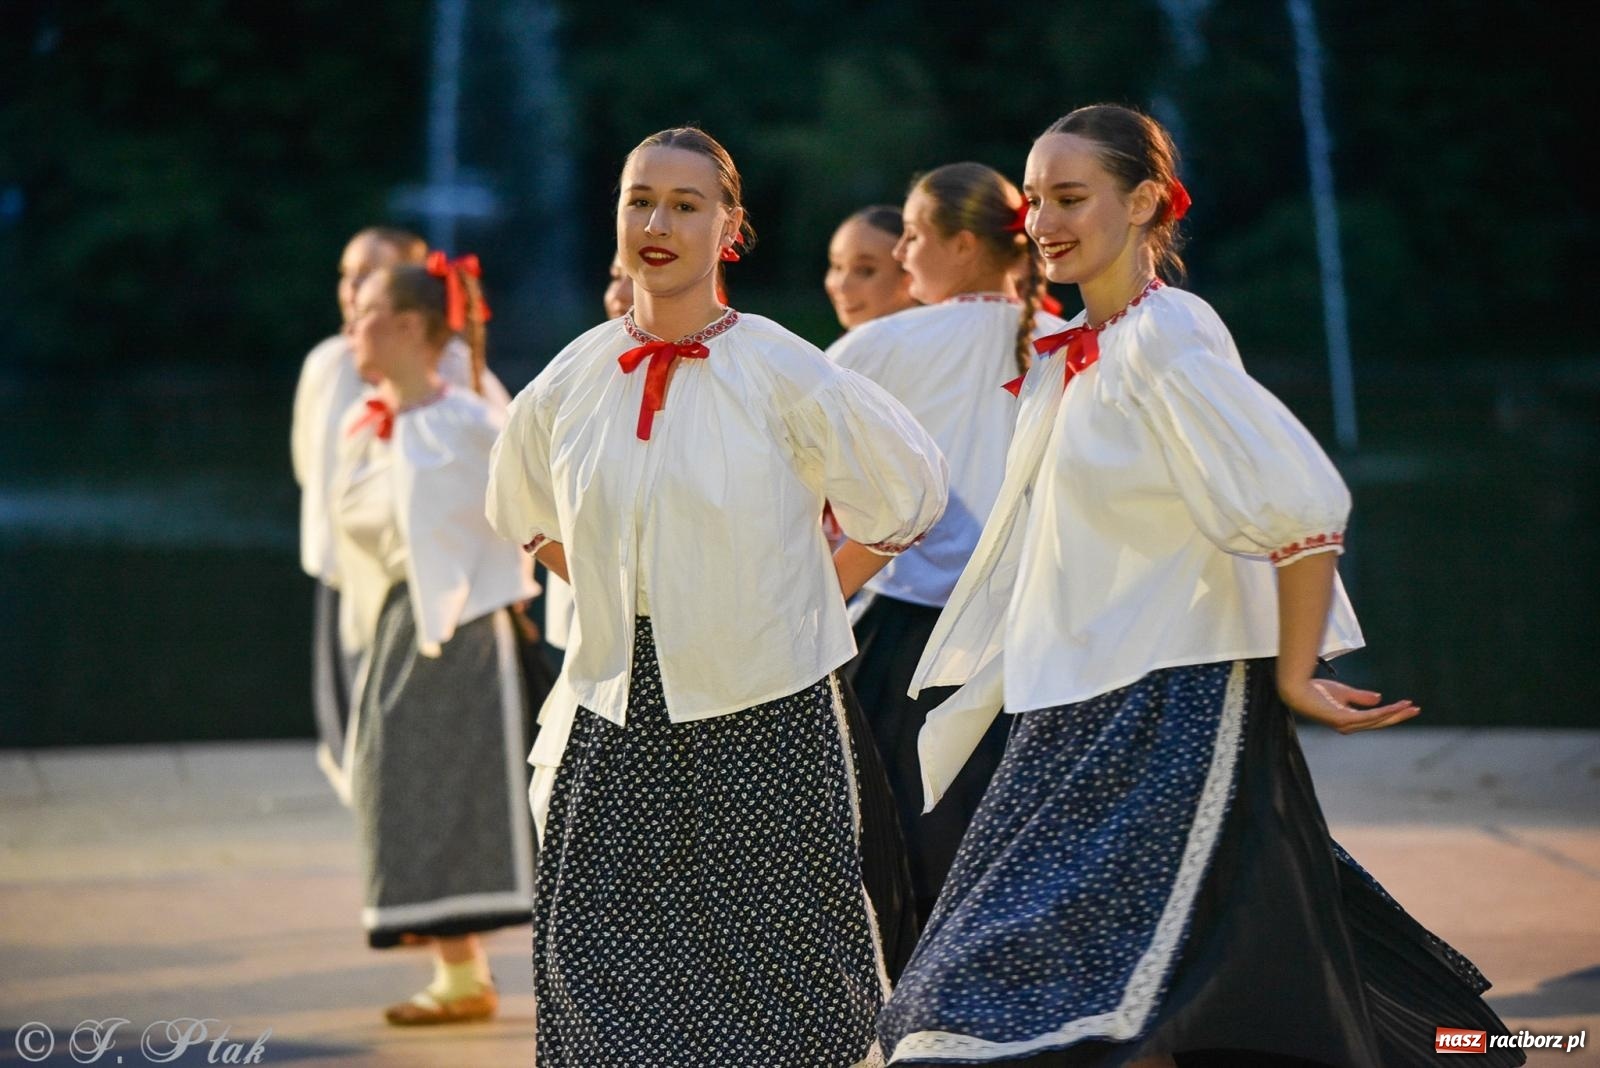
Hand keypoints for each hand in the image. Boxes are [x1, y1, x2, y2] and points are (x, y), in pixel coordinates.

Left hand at [1277, 677, 1419, 733]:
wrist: (1297, 689)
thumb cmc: (1315, 690)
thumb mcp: (1342, 692)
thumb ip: (1360, 697)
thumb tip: (1380, 699)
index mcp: (1350, 721)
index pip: (1376, 719)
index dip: (1392, 713)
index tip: (1408, 705)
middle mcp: (1349, 726)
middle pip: (1380, 722)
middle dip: (1399, 716)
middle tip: (1416, 709)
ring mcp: (1345, 724)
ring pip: (1377, 720)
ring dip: (1394, 713)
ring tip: (1410, 706)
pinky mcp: (1342, 719)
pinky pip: (1367, 717)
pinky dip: (1382, 712)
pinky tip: (1394, 707)